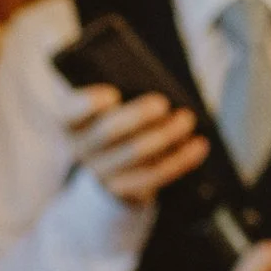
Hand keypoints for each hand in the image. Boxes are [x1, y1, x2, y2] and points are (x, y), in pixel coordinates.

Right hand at [66, 86, 208, 206]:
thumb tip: (156, 84)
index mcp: (71, 119)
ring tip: (186, 119)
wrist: (111, 160)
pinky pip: (154, 175)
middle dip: (137, 116)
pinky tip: (199, 145)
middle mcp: (80, 146)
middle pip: (108, 131)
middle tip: (162, 104)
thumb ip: (124, 89)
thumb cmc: (117, 114)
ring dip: (166, 135)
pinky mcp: (123, 187)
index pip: (71, 110)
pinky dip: (180, 160)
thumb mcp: (111, 101)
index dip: (88, 104)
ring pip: (136, 153)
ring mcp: (101, 170)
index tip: (112, 95)